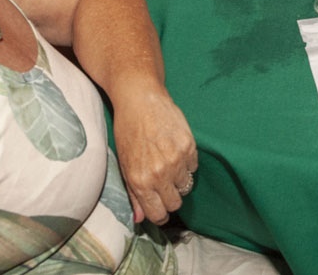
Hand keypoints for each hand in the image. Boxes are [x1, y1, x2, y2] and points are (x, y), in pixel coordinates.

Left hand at [111, 88, 197, 224]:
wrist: (140, 99)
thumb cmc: (128, 130)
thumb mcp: (124, 164)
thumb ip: (134, 193)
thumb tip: (140, 218)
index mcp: (140, 182)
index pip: (158, 214)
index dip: (160, 214)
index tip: (160, 208)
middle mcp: (159, 174)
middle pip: (175, 203)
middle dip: (170, 198)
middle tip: (164, 185)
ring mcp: (176, 160)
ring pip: (186, 186)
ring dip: (179, 179)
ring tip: (168, 162)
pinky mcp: (189, 146)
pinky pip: (193, 167)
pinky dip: (187, 163)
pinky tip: (175, 149)